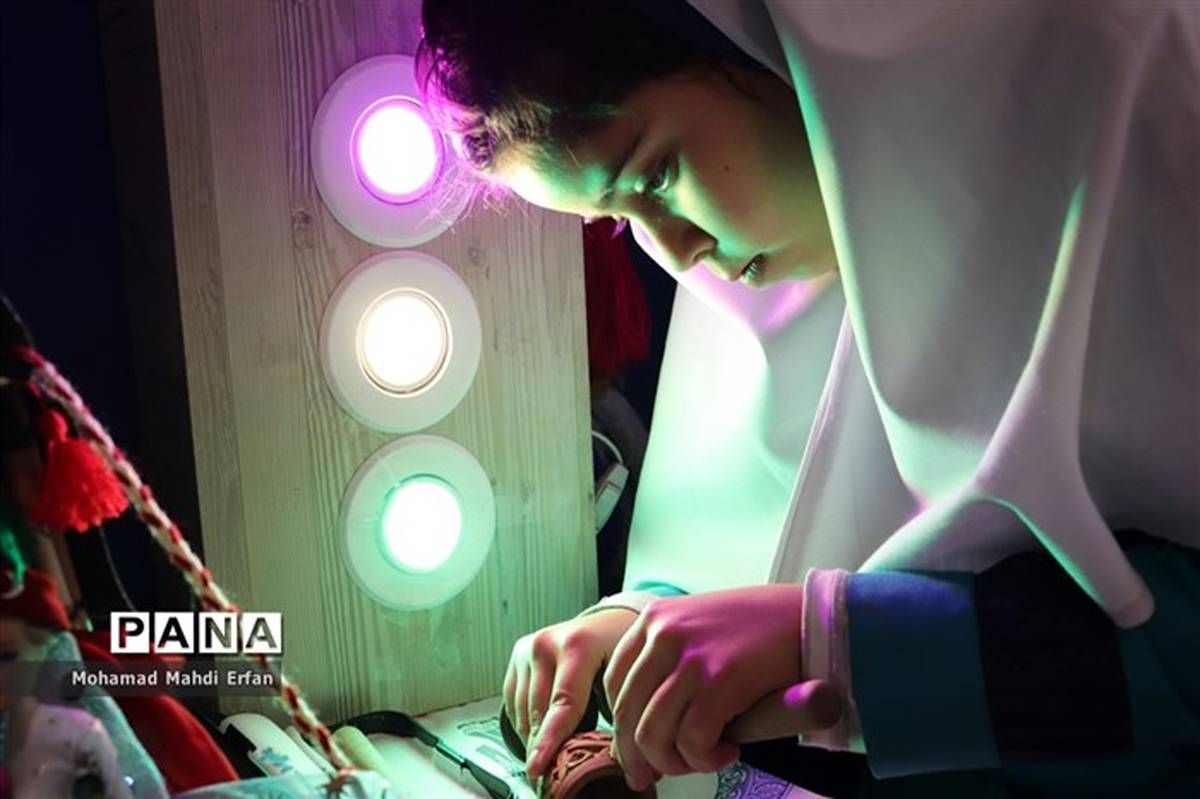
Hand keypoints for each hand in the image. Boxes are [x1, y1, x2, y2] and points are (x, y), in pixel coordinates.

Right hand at [503, 607, 637, 779]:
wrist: (609, 621)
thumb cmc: (621, 649)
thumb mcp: (628, 675)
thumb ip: (615, 709)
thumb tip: (604, 752)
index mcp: (577, 644)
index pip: (562, 704)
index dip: (550, 741)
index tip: (538, 766)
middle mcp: (546, 642)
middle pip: (538, 712)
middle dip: (543, 745)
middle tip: (552, 771)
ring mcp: (528, 648)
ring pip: (523, 710)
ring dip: (534, 736)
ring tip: (553, 751)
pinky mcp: (517, 655)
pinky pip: (512, 701)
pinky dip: (525, 720)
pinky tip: (542, 727)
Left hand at [603, 585, 812, 789]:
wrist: (811, 616)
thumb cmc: (758, 629)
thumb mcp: (698, 627)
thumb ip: (667, 661)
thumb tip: (640, 728)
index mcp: (653, 619)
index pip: (613, 684)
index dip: (621, 726)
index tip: (637, 749)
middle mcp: (664, 634)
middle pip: (627, 713)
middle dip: (638, 756)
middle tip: (654, 776)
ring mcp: (690, 656)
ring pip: (653, 734)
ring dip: (676, 762)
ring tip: (704, 759)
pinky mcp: (721, 680)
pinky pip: (693, 741)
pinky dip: (706, 759)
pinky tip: (728, 750)